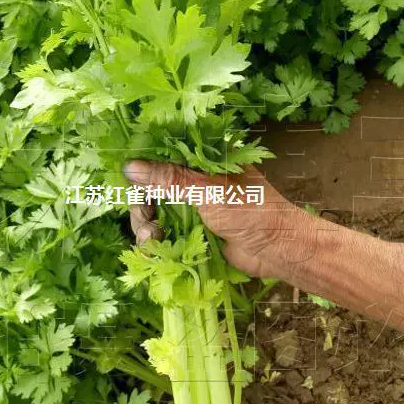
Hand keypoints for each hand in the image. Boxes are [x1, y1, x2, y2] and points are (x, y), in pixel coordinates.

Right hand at [123, 161, 300, 280]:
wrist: (276, 249)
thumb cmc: (252, 210)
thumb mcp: (208, 190)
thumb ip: (170, 179)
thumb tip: (130, 167)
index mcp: (202, 158)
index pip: (161, 154)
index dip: (141, 167)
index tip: (126, 181)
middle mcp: (193, 178)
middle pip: (150, 186)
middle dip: (142, 204)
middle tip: (146, 219)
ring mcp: (191, 205)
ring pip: (153, 210)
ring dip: (146, 225)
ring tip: (153, 239)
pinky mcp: (191, 230)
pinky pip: (162, 231)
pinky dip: (154, 240)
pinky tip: (155, 248)